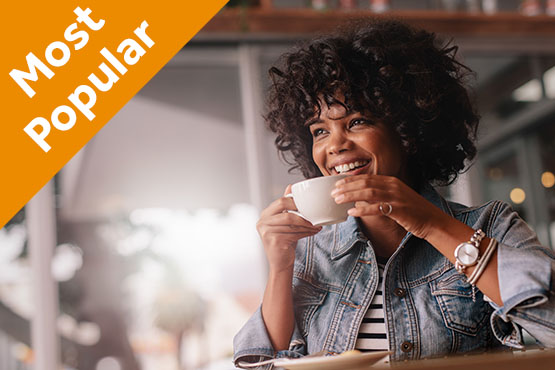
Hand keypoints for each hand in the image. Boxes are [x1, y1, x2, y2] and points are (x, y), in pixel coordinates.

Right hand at [257, 185, 321, 272]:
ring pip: (292, 222)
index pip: (281, 201)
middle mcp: (262, 222)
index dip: (295, 201)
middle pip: (284, 208)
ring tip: (317, 224)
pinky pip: (294, 233)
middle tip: (313, 213)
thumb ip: (286, 205)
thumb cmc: (284, 241)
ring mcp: (266, 232)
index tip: (308, 204)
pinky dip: (307, 232)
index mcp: (265, 215)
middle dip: (301, 210)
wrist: (280, 263)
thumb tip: (290, 186)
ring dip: (308, 223)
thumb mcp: (285, 221)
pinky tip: (314, 232)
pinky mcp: (274, 241)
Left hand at [331, 175, 446, 238]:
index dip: (350, 180)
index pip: (367, 177)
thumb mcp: (396, 197)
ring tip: (338, 200)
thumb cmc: (413, 211)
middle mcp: (393, 186)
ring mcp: (396, 197)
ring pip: (368, 193)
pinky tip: (352, 213)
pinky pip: (376, 208)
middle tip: (333, 192)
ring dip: (351, 196)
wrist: (432, 221)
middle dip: (346, 187)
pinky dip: (362, 210)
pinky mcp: (398, 210)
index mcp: (391, 181)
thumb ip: (381, 195)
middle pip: (365, 183)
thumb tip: (360, 199)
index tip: (337, 184)